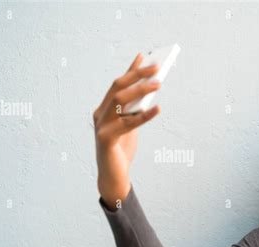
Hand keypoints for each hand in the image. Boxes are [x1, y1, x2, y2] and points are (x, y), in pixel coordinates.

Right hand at [93, 53, 161, 209]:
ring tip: (159, 84)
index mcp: (104, 109)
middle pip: (117, 88)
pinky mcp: (105, 139)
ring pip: (120, 101)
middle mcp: (99, 114)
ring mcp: (100, 126)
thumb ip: (135, 110)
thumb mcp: (130, 126)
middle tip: (156, 66)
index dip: (130, 70)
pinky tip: (158, 109)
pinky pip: (126, 124)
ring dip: (141, 90)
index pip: (118, 85)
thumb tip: (150, 90)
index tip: (144, 56)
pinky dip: (143, 116)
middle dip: (137, 75)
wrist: (113, 177)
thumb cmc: (122, 150)